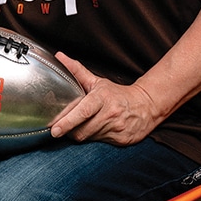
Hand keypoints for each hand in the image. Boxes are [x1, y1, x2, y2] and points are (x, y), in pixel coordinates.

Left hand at [49, 52, 163, 145]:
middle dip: (69, 131)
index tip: (54, 129)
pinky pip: (98, 143)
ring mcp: (116, 128)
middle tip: (60, 128)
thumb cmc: (117, 94)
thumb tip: (59, 57)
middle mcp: (110, 113)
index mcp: (102, 98)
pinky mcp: (121, 140)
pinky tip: (93, 131)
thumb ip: (77, 71)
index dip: (67, 121)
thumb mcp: (98, 82)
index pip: (83, 111)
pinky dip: (91, 139)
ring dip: (79, 135)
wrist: (146, 105)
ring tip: (78, 127)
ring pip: (88, 138)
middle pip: (82, 130)